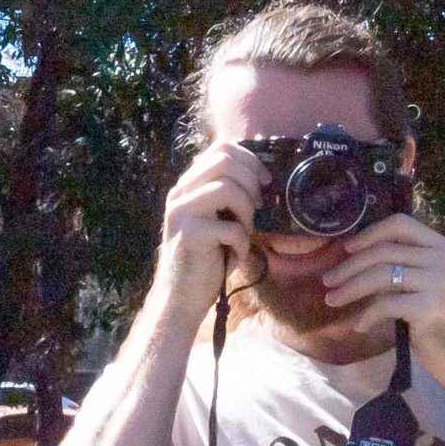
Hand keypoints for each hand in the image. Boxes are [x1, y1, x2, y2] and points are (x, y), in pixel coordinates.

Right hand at [152, 142, 268, 316]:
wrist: (182, 297)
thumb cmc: (207, 258)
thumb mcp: (218, 219)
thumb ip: (230, 194)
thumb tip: (263, 177)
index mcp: (188, 184)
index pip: (220, 148)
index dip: (250, 160)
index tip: (264, 182)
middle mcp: (180, 193)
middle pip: (224, 161)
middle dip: (251, 183)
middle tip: (256, 209)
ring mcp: (181, 212)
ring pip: (227, 188)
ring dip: (246, 213)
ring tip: (244, 233)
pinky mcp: (189, 234)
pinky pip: (231, 228)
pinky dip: (242, 244)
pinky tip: (234, 257)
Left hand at [320, 214, 444, 383]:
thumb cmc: (444, 323)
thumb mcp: (428, 285)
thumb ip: (404, 268)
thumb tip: (355, 260)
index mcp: (441, 247)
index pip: (399, 224)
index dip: (368, 234)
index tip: (346, 249)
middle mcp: (442, 258)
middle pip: (383, 251)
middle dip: (348, 266)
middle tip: (327, 281)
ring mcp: (438, 281)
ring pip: (380, 275)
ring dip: (350, 289)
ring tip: (333, 301)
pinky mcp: (430, 307)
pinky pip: (386, 304)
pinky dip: (367, 316)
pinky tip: (360, 326)